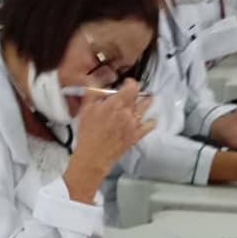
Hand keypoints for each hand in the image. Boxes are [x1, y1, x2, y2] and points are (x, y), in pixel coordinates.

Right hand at [67, 81, 154, 199]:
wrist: (94, 155)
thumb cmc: (88, 133)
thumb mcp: (85, 109)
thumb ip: (93, 93)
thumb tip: (97, 83)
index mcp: (116, 103)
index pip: (132, 86)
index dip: (130, 82)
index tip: (126, 83)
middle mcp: (128, 112)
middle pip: (139, 96)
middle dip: (137, 92)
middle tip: (133, 92)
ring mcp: (134, 124)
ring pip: (146, 107)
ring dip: (147, 101)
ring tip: (148, 99)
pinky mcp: (136, 135)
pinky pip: (149, 126)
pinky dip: (151, 121)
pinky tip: (151, 119)